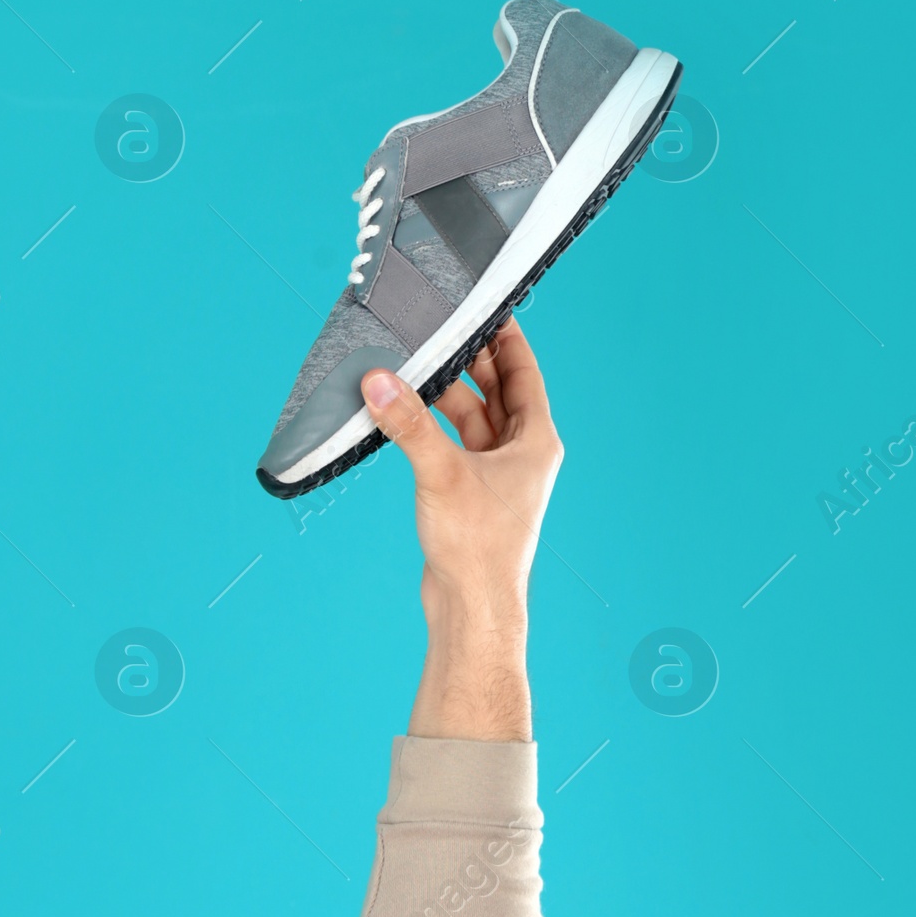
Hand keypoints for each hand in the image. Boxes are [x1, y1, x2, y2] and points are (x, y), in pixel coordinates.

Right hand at [361, 319, 562, 740]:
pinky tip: (405, 414)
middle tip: (439, 330)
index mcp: (535, 442)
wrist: (472, 610)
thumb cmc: (477, 548)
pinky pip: (453, 444)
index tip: (487, 307)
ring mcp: (496, 475)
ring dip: (444, 395)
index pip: (524, 372)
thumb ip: (409, 424)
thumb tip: (380, 382)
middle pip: (497, 390)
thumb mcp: (441, 474)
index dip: (507, 337)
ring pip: (471, 417)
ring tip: (412, 368)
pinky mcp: (470, 494)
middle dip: (469, 362)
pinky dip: (432, 426)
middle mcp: (521, 454)